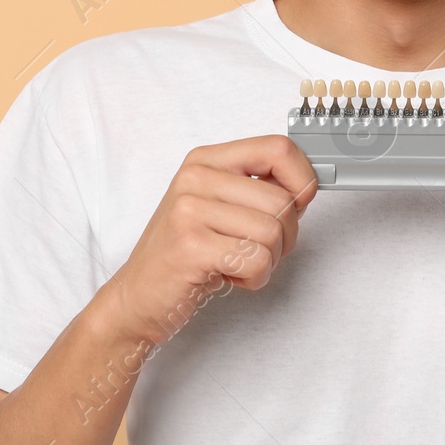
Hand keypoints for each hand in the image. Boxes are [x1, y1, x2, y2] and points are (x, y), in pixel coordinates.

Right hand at [100, 136, 317, 346]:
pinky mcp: (191, 246)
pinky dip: (255, 278)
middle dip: (286, 236)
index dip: (302, 178)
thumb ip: (256, 189)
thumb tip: (307, 185)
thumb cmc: (184, 252)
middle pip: (282, 200)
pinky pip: (257, 260)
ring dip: (269, 260)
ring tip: (237, 263)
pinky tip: (228, 277)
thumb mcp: (217, 207)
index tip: (300, 203)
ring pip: (274, 232)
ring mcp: (190, 210)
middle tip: (257, 249)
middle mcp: (195, 177)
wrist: (138, 295)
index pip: (277, 148)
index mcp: (205, 160)